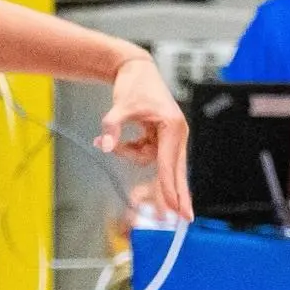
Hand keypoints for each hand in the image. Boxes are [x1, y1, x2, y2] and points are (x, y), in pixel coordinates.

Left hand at [97, 56, 192, 219]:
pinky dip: (130, 150)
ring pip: (150, 161)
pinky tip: (117, 141)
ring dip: (129, 155)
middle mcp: (175, 134)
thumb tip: (105, 147)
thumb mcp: (119, 107)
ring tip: (108, 140)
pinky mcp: (160, 137)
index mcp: (172, 126)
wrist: (136, 70)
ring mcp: (169, 137)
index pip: (169, 163)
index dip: (170, 187)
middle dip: (177, 194)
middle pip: (175, 170)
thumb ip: (112, 127)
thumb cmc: (134, 86)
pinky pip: (145, 154)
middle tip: (184, 219)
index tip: (175, 207)